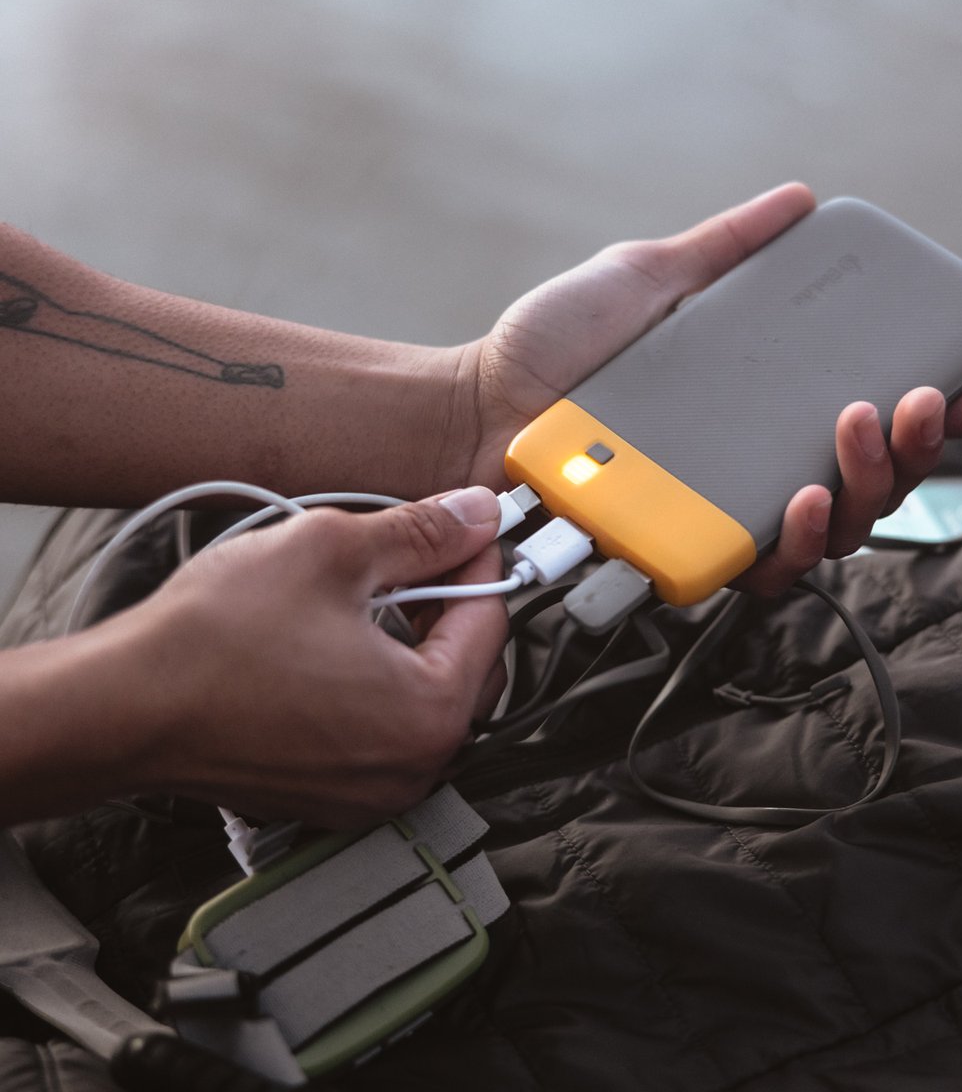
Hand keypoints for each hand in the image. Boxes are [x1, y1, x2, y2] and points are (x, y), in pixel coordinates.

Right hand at [116, 488, 508, 827]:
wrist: (122, 708)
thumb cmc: (217, 638)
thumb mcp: (333, 551)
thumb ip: (421, 532)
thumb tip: (475, 514)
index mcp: (432, 713)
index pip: (489, 619)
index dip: (476, 560)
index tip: (461, 528)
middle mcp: (414, 768)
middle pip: (469, 666)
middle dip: (448, 606)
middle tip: (410, 559)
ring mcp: (372, 794)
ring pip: (427, 700)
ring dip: (413, 644)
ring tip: (362, 598)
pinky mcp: (333, 798)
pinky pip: (384, 731)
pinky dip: (377, 686)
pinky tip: (334, 646)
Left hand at [456, 184, 961, 595]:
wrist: (484, 403)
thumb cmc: (556, 346)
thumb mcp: (650, 277)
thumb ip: (726, 247)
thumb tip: (798, 200)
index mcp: (760, 408)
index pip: (868, 417)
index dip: (938, 412)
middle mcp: (754, 467)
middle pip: (869, 482)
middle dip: (915, 448)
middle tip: (909, 403)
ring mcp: (723, 515)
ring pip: (834, 532)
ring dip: (869, 488)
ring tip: (857, 431)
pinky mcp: (688, 554)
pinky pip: (765, 570)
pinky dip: (798, 542)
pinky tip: (800, 499)